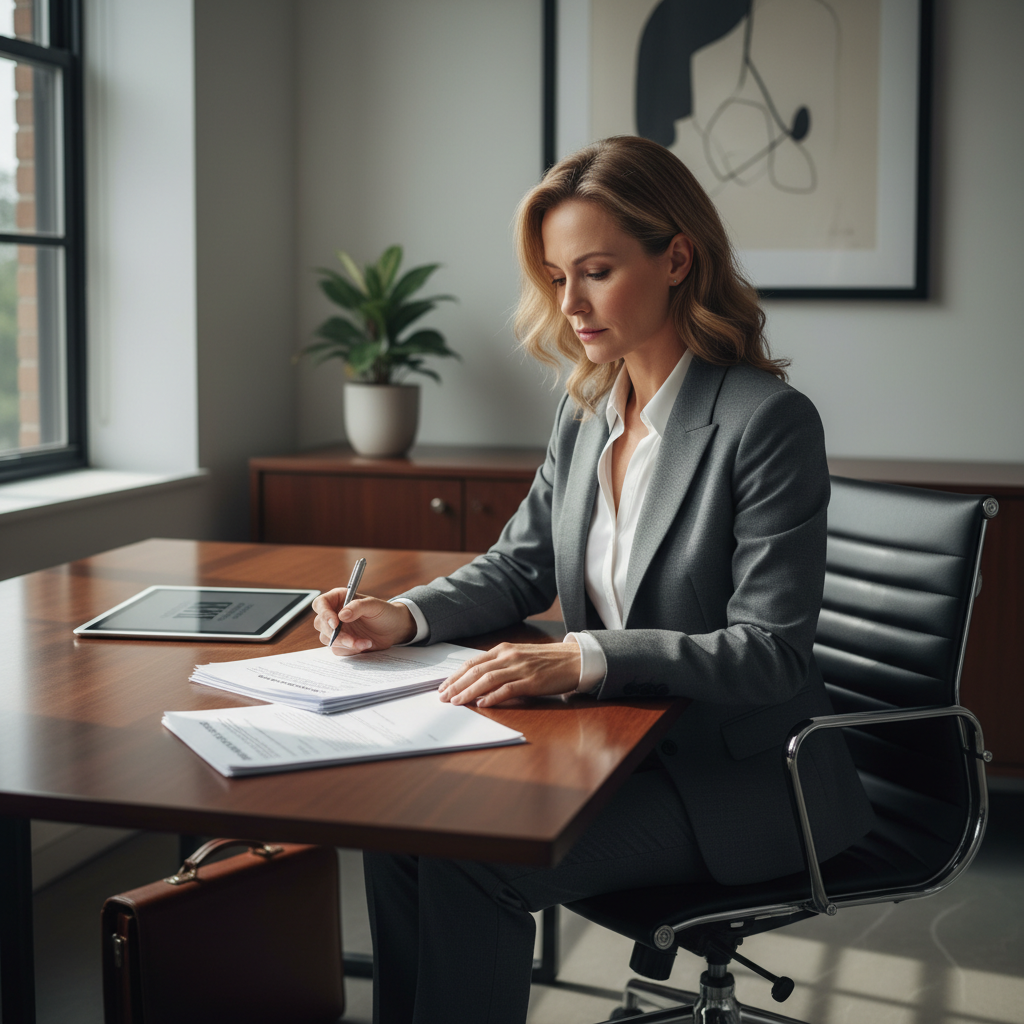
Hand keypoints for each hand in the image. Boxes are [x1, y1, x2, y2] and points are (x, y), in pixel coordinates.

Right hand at [312, 589, 415, 655]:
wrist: (394, 629)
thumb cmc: (384, 612)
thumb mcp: (374, 605)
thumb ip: (358, 607)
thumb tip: (341, 615)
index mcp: (339, 599)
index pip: (320, 604)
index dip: (324, 613)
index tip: (335, 623)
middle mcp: (334, 613)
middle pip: (320, 624)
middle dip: (335, 634)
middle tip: (351, 639)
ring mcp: (337, 629)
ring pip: (327, 639)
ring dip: (344, 643)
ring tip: (364, 642)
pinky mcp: (342, 643)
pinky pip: (338, 649)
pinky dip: (351, 650)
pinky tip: (366, 645)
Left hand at [438, 642, 580, 706]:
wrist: (574, 659)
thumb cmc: (546, 660)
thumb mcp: (519, 657)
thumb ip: (500, 666)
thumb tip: (478, 682)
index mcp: (504, 650)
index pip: (473, 663)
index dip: (456, 675)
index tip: (444, 686)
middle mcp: (509, 657)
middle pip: (476, 671)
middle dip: (457, 685)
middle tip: (443, 697)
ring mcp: (520, 669)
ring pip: (488, 680)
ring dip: (469, 692)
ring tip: (456, 702)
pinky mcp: (532, 681)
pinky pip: (508, 689)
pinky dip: (493, 697)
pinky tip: (482, 704)